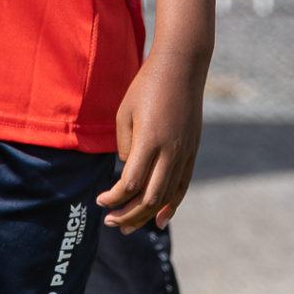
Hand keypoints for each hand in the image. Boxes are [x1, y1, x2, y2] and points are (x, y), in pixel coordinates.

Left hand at [98, 49, 204, 231]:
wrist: (182, 67)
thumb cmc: (146, 85)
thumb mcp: (126, 111)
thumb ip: (125, 146)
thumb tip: (129, 170)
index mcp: (150, 141)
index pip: (131, 184)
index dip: (114, 198)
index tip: (100, 201)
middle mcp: (170, 152)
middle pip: (149, 198)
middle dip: (127, 215)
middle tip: (110, 223)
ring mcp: (185, 153)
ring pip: (166, 197)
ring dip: (146, 215)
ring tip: (128, 226)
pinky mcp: (192, 151)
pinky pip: (182, 186)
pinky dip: (172, 206)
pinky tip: (161, 221)